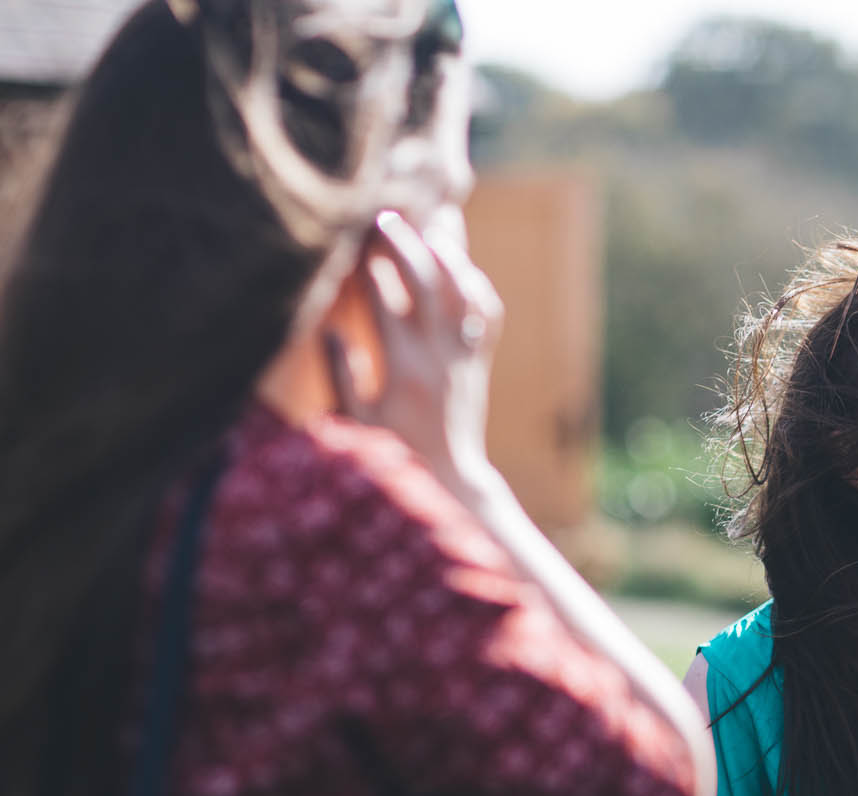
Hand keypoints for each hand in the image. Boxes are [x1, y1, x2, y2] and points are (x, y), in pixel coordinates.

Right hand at [326, 208, 504, 494]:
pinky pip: (487, 315)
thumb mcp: (357, 420)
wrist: (451, 477)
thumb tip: (328, 329)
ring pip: (464, 294)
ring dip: (450, 255)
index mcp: (403, 369)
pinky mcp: (480, 360)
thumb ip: (343, 375)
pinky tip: (460, 261)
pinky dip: (475, 285)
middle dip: (405, 245)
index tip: (351, 234)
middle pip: (426, 286)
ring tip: (433, 221)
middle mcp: (439, 356)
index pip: (384, 302)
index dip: (368, 266)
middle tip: (384, 213)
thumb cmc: (395, 452)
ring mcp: (464, 356)